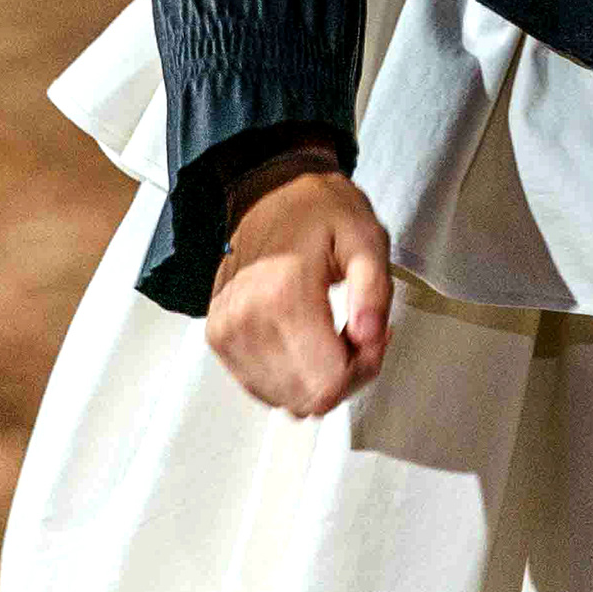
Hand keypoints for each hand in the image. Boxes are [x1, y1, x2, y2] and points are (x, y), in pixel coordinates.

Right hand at [204, 150, 391, 415]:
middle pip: (309, 399)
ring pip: (285, 400)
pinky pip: (262, 388)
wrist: (269, 192)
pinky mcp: (217, 337)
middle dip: (343, 376)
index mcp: (285, 296)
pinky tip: (303, 341)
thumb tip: (370, 340)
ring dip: (316, 377)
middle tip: (355, 332)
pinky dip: (289, 376)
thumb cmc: (320, 212)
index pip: (329, 384)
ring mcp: (227, 332)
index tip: (370, 335)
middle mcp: (247, 320)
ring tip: (328, 332)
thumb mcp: (367, 239)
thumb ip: (375, 292)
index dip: (362, 369)